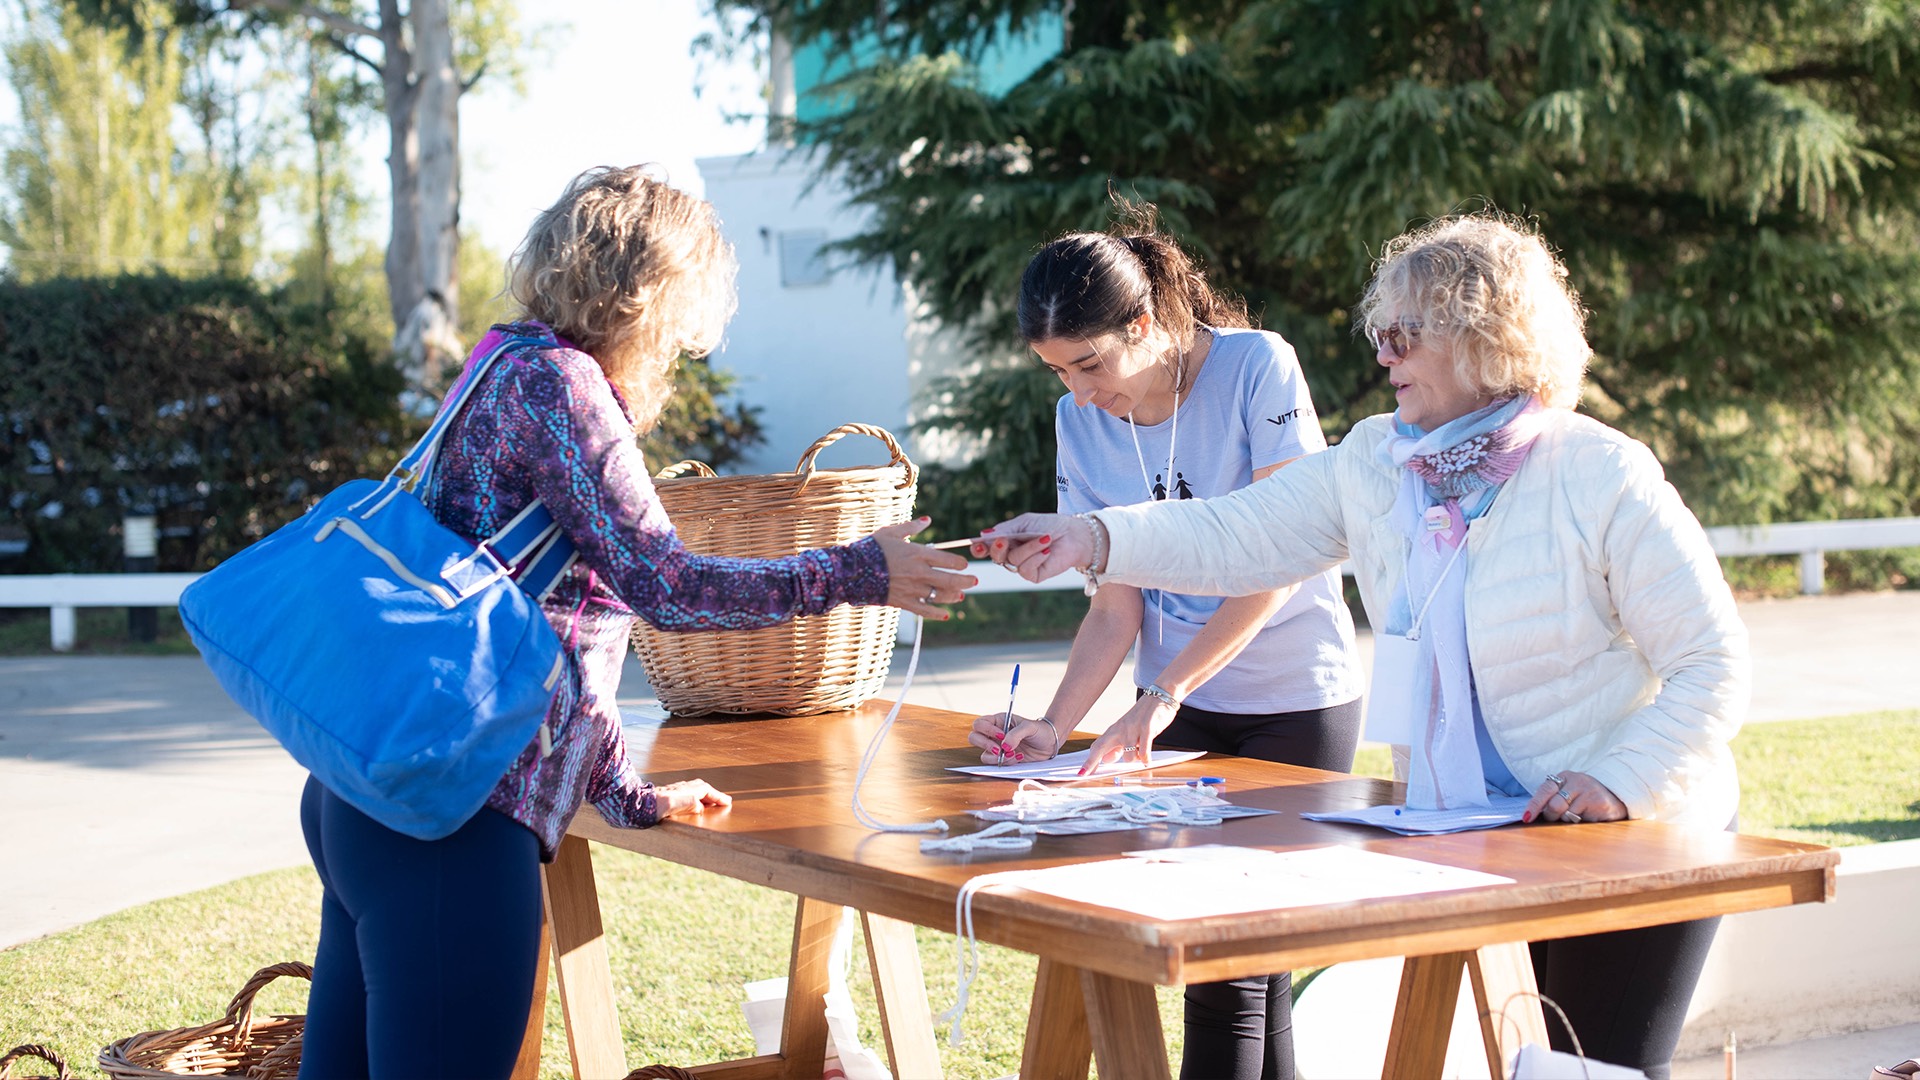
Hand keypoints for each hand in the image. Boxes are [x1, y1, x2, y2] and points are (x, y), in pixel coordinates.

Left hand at [657, 778, 731, 817]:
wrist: (636, 804)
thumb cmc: (653, 805)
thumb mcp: (675, 804)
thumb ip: (691, 804)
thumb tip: (700, 807)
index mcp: (685, 790)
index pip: (707, 791)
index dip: (718, 797)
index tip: (728, 802)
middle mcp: (680, 788)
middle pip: (701, 788)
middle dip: (712, 794)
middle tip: (721, 801)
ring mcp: (673, 791)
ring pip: (693, 790)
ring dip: (703, 795)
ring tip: (708, 803)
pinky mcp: (667, 796)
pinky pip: (686, 794)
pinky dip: (694, 797)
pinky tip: (690, 804)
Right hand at [872, 517, 976, 619]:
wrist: (851, 570)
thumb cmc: (871, 548)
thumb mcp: (891, 532)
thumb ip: (911, 527)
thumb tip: (927, 520)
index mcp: (918, 554)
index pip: (949, 560)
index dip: (960, 563)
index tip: (963, 564)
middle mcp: (919, 572)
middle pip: (951, 580)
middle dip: (966, 581)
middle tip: (975, 581)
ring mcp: (913, 589)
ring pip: (941, 595)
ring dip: (954, 596)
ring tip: (961, 595)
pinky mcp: (904, 602)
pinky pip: (925, 610)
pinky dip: (936, 613)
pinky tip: (945, 614)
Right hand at [967, 712, 1059, 762]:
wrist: (1049, 743)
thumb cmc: (1039, 730)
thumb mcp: (1029, 727)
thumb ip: (1015, 735)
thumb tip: (1004, 747)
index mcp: (998, 721)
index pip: (980, 724)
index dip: (987, 730)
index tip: (1001, 735)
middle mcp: (994, 734)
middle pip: (974, 738)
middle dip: (985, 745)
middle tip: (999, 749)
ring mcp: (997, 748)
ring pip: (983, 754)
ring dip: (996, 757)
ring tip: (1013, 755)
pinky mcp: (1003, 759)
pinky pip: (995, 764)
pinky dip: (1006, 763)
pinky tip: (1019, 758)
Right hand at [972, 513, 1092, 583]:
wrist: (1074, 535)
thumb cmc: (1050, 525)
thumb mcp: (1025, 523)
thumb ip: (1005, 530)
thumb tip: (982, 535)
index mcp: (1007, 541)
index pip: (987, 547)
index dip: (979, 548)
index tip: (977, 544)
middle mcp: (1012, 555)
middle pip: (995, 557)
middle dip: (997, 549)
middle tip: (1003, 541)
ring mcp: (1022, 566)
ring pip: (1012, 561)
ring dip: (1028, 548)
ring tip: (1045, 538)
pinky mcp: (1034, 576)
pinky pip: (1025, 569)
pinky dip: (1035, 558)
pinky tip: (1047, 551)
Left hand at [1076, 696, 1163, 774]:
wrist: (1161, 695)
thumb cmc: (1144, 716)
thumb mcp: (1128, 731)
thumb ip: (1117, 746)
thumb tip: (1106, 760)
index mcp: (1115, 730)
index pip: (1097, 746)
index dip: (1089, 761)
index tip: (1081, 772)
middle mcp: (1120, 729)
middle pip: (1100, 747)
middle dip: (1091, 762)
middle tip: (1084, 774)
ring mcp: (1133, 728)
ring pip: (1128, 756)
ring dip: (1135, 760)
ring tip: (1142, 756)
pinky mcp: (1146, 728)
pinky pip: (1144, 750)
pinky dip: (1145, 759)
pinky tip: (1147, 761)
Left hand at [1524, 770, 1626, 824]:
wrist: (1617, 797)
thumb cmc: (1586, 799)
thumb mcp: (1568, 793)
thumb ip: (1552, 799)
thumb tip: (1531, 815)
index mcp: (1564, 777)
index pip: (1545, 790)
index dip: (1534, 805)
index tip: (1526, 818)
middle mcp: (1576, 780)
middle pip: (1553, 804)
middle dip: (1551, 815)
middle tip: (1557, 817)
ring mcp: (1588, 790)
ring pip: (1566, 813)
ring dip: (1567, 819)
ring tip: (1577, 814)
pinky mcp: (1599, 802)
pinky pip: (1581, 818)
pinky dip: (1580, 821)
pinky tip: (1588, 816)